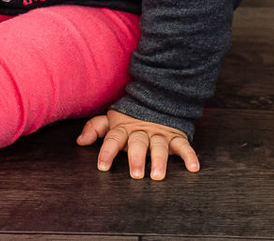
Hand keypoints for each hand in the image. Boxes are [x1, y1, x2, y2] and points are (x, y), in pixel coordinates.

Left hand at [76, 109, 198, 179]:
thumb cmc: (131, 116)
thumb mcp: (112, 119)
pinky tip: (193, 168)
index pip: (113, 139)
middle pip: (138, 144)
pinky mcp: (176, 137)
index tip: (103, 166)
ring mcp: (160, 134)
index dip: (107, 152)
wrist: (157, 98)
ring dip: (159, 160)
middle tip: (136, 174)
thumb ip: (96, 128)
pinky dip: (189, 156)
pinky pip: (184, 146)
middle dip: (136, 158)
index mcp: (124, 128)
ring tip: (158, 175)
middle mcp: (142, 131)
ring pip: (160, 146)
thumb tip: (80, 141)